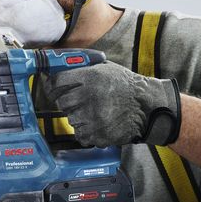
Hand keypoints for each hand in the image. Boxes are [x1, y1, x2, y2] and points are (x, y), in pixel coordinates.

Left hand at [43, 61, 180, 147]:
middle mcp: (90, 98)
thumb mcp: (105, 68)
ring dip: (78, 117)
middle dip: (68, 102)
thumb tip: (59, 67)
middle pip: (62, 102)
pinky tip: (97, 124)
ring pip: (71, 120)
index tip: (52, 88)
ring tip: (93, 112)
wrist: (148, 107)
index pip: (57, 82)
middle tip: (78, 101)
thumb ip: (83, 68)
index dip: (52, 86)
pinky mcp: (99, 134)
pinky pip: (81, 135)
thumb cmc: (126, 85)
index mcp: (90, 78)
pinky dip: (86, 131)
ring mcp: (94, 118)